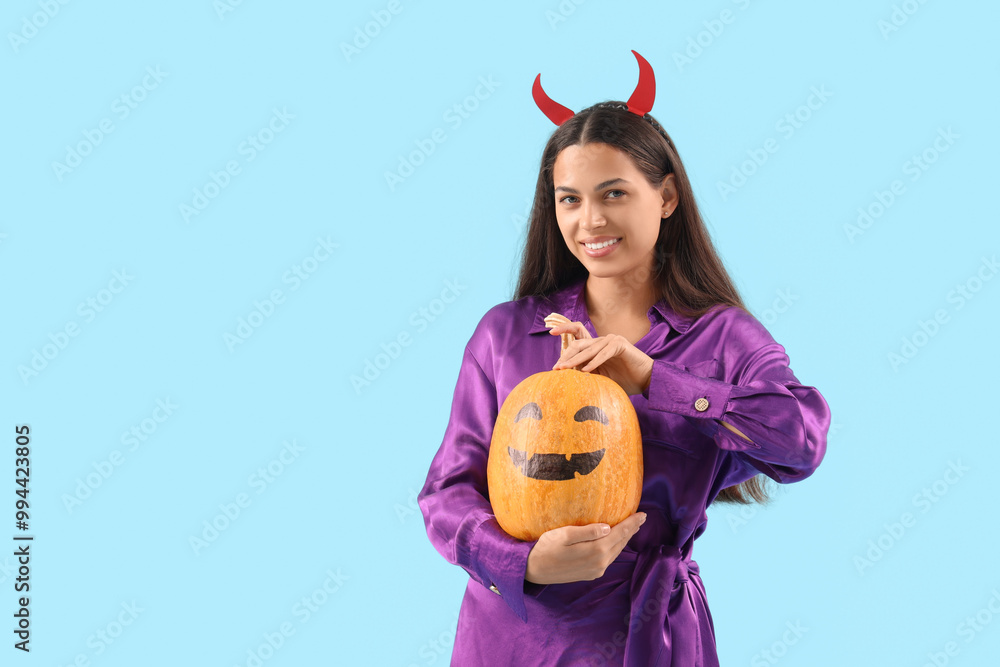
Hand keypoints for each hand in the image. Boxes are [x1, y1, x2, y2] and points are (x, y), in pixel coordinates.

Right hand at [525, 512, 646, 584]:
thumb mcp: (564, 534)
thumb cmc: (546, 547)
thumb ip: (587, 531)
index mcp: (595, 551)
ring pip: (616, 551)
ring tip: (632, 527)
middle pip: (621, 543)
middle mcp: (600, 563)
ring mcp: (596, 570)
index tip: (642, 514)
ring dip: (625, 539)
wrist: (533, 569)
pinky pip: (609, 558)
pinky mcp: (591, 573)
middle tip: (641, 518)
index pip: (619, 533)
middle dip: (632, 530)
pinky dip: (616, 547)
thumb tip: (608, 528)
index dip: (632, 523)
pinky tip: (615, 541)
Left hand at [548, 321, 653, 395]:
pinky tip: (586, 370)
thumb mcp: (600, 378)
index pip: (576, 342)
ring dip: (577, 360)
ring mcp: (612, 340)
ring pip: (589, 349)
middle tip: (556, 368)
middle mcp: (603, 341)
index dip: (564, 343)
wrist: (645, 381)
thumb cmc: (624, 381)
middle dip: (567, 357)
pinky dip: (595, 362)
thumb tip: (567, 380)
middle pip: (579, 345)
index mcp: (596, 347)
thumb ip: (586, 374)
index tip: (552, 347)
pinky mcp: (620, 344)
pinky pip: (604, 353)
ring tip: (565, 369)